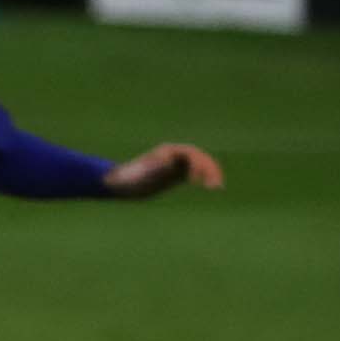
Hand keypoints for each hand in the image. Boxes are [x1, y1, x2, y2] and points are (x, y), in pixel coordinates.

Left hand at [103, 143, 222, 198]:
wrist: (122, 184)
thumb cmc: (127, 178)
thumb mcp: (138, 173)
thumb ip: (152, 167)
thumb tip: (167, 161)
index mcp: (166, 152)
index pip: (188, 153)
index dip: (196, 164)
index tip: (194, 179)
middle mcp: (175, 155)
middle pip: (199, 157)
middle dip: (208, 168)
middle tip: (214, 184)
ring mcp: (178, 164)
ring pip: (201, 165)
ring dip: (212, 173)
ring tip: (217, 187)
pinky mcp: (180, 174)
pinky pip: (198, 173)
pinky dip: (207, 178)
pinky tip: (214, 188)